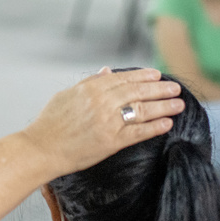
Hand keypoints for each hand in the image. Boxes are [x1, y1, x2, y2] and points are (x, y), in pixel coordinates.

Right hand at [22, 67, 183, 175]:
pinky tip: (167, 123)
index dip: (144, 76)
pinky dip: (155, 127)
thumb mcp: (67, 95)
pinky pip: (139, 132)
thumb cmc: (49, 123)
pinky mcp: (111, 142)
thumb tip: (107, 71)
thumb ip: (89, 82)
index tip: (158, 75)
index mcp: (92, 88)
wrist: (41, 149)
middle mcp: (103, 102)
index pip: (124, 78)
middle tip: (176, 88)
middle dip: (160, 89)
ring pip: (143, 110)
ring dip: (164, 106)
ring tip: (178, 104)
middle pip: (139, 92)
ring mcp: (108, 122)